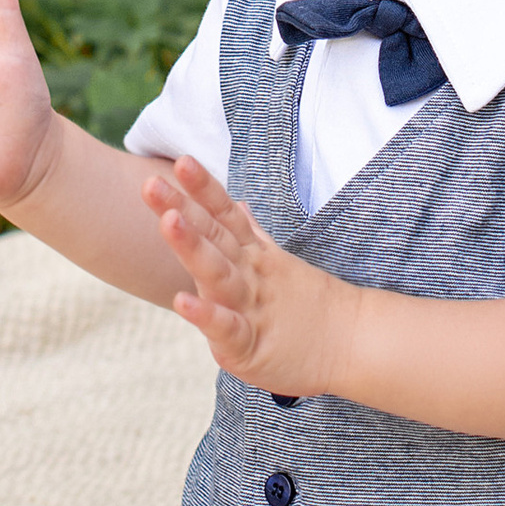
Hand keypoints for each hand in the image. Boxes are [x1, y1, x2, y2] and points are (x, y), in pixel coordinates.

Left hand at [146, 155, 360, 398]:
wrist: (353, 344)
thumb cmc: (307, 306)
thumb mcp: (276, 264)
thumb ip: (252, 234)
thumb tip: (235, 204)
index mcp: (253, 256)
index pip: (224, 215)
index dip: (203, 188)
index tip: (182, 161)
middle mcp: (249, 274)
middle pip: (213, 237)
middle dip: (182, 209)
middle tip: (151, 184)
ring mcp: (250, 307)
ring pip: (218, 274)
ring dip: (193, 248)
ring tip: (168, 222)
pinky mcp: (248, 345)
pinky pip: (226, 326)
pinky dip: (205, 314)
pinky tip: (181, 301)